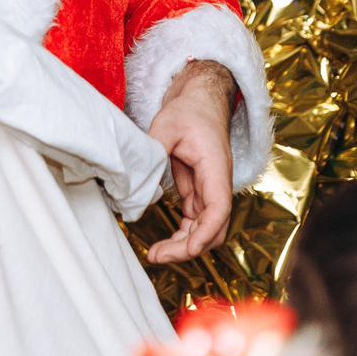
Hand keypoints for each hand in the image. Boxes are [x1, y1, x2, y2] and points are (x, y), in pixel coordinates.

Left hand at [144, 60, 234, 263]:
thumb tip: (137, 175)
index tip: (188, 249)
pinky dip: (182, 234)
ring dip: (184, 244)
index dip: (206, 232)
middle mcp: (216, 183)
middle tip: (157, 255)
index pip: (219, 208)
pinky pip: (194, 221)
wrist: (201, 100)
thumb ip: (154, 149)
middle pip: (213, 227)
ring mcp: (208, 189)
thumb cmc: (190, 109)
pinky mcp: (198, 191)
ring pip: (204, 229)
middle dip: (189, 247)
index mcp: (215, 167)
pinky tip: (163, 242)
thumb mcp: (167, 123)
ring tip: (156, 253)